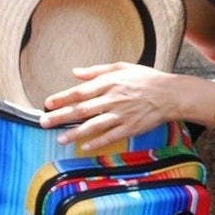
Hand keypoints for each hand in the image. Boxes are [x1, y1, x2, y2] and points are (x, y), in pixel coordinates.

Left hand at [40, 62, 187, 151]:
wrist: (171, 94)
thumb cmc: (146, 78)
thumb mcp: (122, 67)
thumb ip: (97, 71)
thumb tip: (75, 72)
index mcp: (110, 83)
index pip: (80, 91)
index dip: (62, 97)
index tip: (47, 103)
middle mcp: (113, 99)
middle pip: (82, 109)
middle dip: (61, 116)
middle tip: (44, 122)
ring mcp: (122, 115)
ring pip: (94, 126)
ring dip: (75, 133)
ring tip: (59, 139)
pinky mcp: (131, 128)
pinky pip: (110, 137)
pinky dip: (97, 142)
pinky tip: (84, 147)